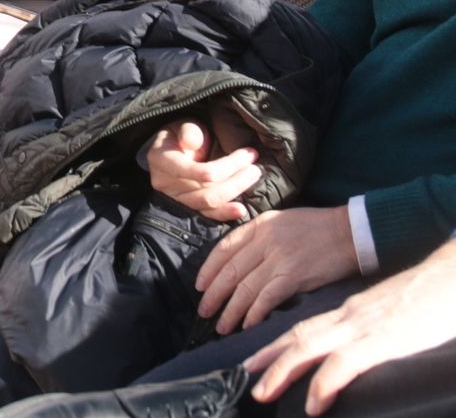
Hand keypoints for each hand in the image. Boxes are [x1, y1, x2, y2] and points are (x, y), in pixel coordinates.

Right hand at [146, 118, 262, 221]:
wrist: (173, 149)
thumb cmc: (181, 134)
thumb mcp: (184, 125)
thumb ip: (189, 131)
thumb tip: (192, 143)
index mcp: (161, 160)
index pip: (196, 171)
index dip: (226, 166)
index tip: (248, 154)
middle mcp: (164, 183)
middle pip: (206, 190)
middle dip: (236, 180)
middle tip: (255, 168)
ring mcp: (175, 199)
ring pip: (209, 203)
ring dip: (235, 192)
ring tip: (252, 178)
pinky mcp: (185, 208)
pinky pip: (206, 215)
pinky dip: (225, 213)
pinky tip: (241, 210)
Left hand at [196, 206, 358, 334]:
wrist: (354, 231)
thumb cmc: (321, 228)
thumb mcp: (283, 220)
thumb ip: (261, 236)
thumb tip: (242, 259)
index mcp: (260, 225)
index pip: (224, 249)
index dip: (208, 270)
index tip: (200, 286)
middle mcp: (264, 240)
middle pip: (230, 271)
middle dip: (214, 294)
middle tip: (204, 312)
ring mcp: (278, 258)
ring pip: (245, 288)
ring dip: (231, 310)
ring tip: (222, 326)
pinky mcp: (295, 275)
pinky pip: (266, 297)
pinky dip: (254, 313)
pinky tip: (247, 325)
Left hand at [246, 242, 455, 413]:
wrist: (455, 276)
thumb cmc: (431, 297)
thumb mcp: (392, 313)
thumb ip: (372, 327)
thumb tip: (359, 348)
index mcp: (352, 310)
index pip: (304, 325)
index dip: (277, 343)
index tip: (256, 360)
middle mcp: (350, 316)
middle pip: (297, 335)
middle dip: (268, 357)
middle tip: (245, 376)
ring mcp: (365, 327)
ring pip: (309, 347)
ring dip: (282, 371)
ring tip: (262, 393)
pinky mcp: (384, 339)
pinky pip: (345, 364)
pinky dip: (324, 384)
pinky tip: (313, 405)